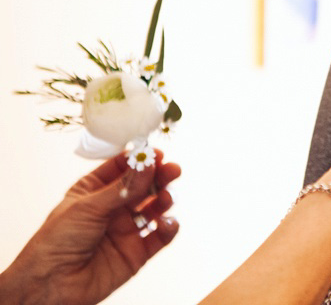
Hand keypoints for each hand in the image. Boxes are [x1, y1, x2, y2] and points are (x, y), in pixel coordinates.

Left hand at [1, 152, 180, 304]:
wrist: (51, 284)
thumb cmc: (56, 242)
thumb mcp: (88, 207)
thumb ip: (123, 188)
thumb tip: (147, 164)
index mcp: (94, 191)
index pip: (122, 168)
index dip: (139, 160)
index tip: (154, 153)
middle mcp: (113, 208)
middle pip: (143, 185)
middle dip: (159, 176)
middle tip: (172, 170)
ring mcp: (126, 229)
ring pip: (155, 208)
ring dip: (165, 199)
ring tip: (166, 197)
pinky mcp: (137, 252)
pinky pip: (160, 236)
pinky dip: (169, 227)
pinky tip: (167, 222)